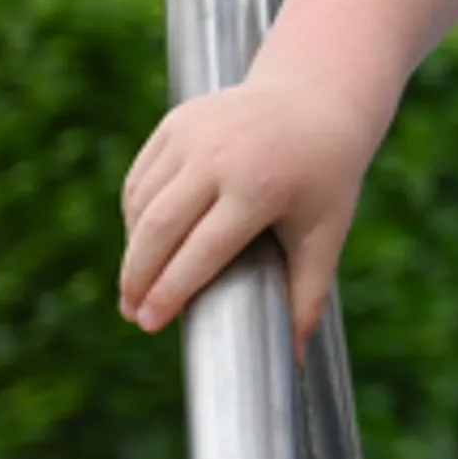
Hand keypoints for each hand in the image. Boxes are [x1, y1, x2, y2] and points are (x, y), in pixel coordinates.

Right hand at [120, 72, 380, 346]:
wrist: (316, 98)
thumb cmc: (325, 176)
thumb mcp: (326, 232)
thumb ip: (308, 295)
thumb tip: (294, 360)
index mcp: (260, 187)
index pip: (201, 252)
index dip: (170, 292)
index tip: (150, 324)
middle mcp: (221, 157)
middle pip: (159, 230)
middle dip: (138, 277)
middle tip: (131, 313)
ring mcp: (193, 135)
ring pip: (142, 204)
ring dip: (133, 248)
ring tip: (135, 286)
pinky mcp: (176, 123)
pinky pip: (141, 179)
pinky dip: (135, 214)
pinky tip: (141, 242)